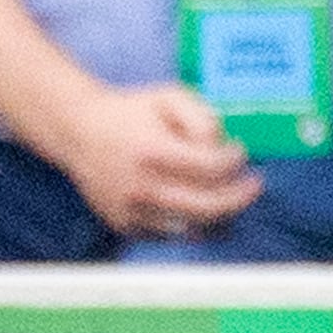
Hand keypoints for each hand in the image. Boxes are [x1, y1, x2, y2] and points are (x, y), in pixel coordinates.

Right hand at [43, 81, 265, 241]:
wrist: (78, 131)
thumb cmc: (131, 113)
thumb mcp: (168, 98)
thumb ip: (202, 117)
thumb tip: (222, 147)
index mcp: (152, 152)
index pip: (212, 168)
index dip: (236, 160)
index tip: (240, 151)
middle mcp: (141, 187)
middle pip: (210, 207)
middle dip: (241, 197)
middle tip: (254, 185)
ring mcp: (132, 211)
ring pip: (195, 228)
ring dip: (222, 214)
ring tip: (229, 196)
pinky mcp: (126, 225)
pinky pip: (174, 234)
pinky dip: (194, 223)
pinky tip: (200, 203)